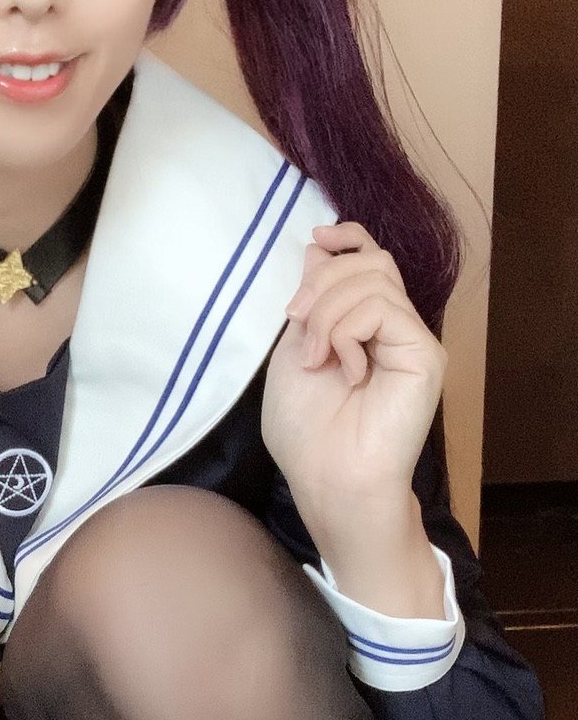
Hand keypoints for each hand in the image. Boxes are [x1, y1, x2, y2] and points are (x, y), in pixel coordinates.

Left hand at [261, 222, 445, 514]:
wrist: (329, 480)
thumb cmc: (306, 432)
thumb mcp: (293, 352)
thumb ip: (311, 304)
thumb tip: (320, 249)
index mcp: (362, 325)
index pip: (368, 259)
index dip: (347, 239)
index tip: (317, 240)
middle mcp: (393, 328)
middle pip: (369, 262)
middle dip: (321, 282)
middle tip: (297, 322)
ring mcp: (411, 340)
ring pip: (374, 278)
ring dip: (328, 311)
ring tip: (316, 357)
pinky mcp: (425, 354)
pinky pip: (383, 308)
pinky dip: (348, 331)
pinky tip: (346, 369)